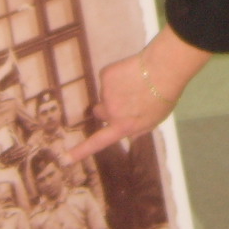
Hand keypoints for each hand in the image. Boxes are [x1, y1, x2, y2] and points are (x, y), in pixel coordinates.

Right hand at [67, 26, 211, 162]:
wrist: (163, 69)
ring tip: (136, 82)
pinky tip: (130, 72)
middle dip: (107, 108)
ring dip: (116, 90)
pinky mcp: (105, 75)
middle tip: (125, 99)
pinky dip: (116, 76)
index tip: (65, 159)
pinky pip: (107, 77)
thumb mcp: (154, 121)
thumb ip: (138, 130)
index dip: (81, 151)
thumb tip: (129, 136)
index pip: (98, 142)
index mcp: (123, 126)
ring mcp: (106, 93)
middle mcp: (110, 112)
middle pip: (99, 112)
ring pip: (105, 93)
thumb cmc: (164, 97)